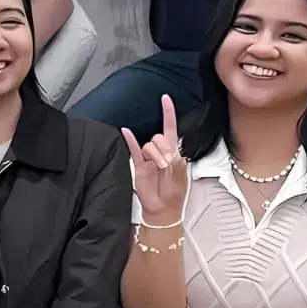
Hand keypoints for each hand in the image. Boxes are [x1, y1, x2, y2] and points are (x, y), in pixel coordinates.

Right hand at [122, 94, 188, 224]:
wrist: (162, 209)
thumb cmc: (174, 192)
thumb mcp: (180, 175)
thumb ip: (174, 160)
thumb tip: (164, 151)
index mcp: (174, 152)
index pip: (171, 128)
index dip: (168, 113)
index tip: (165, 98)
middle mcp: (160, 151)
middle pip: (159, 137)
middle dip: (163, 148)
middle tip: (166, 163)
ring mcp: (148, 157)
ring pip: (148, 145)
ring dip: (155, 154)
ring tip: (158, 167)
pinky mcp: (138, 164)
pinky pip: (133, 149)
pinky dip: (129, 139)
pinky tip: (126, 131)